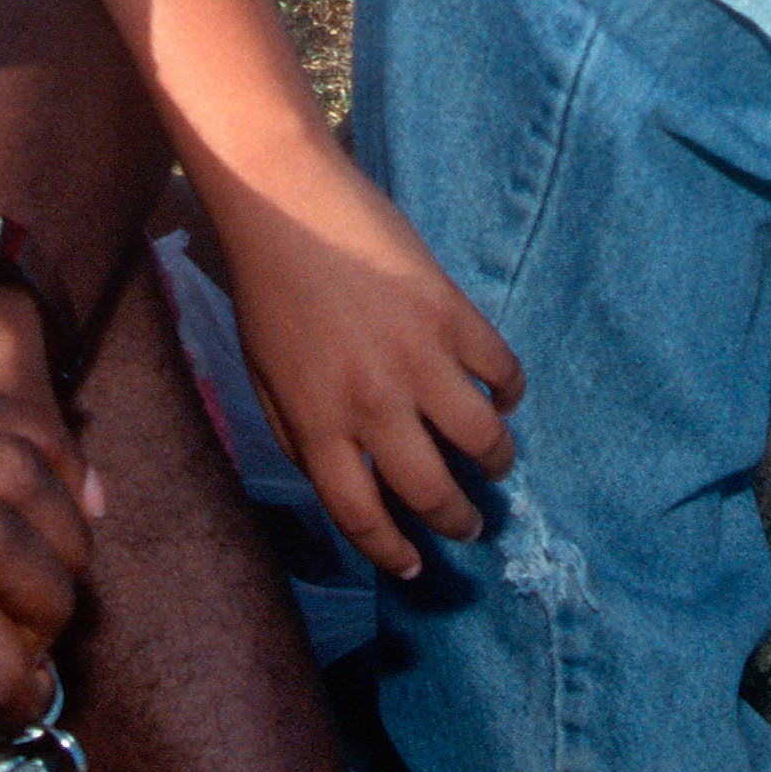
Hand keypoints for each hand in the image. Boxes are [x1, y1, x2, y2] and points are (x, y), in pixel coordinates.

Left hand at [189, 160, 517, 582]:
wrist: (285, 206)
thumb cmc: (265, 291)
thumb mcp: (263, 379)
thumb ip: (299, 436)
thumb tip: (342, 482)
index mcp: (317, 425)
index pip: (361, 515)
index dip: (391, 551)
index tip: (412, 566)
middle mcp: (371, 404)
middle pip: (430, 489)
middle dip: (457, 520)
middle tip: (470, 524)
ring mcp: (417, 358)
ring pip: (481, 439)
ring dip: (496, 462)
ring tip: (496, 464)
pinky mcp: (451, 314)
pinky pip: (500, 372)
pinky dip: (508, 393)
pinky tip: (500, 396)